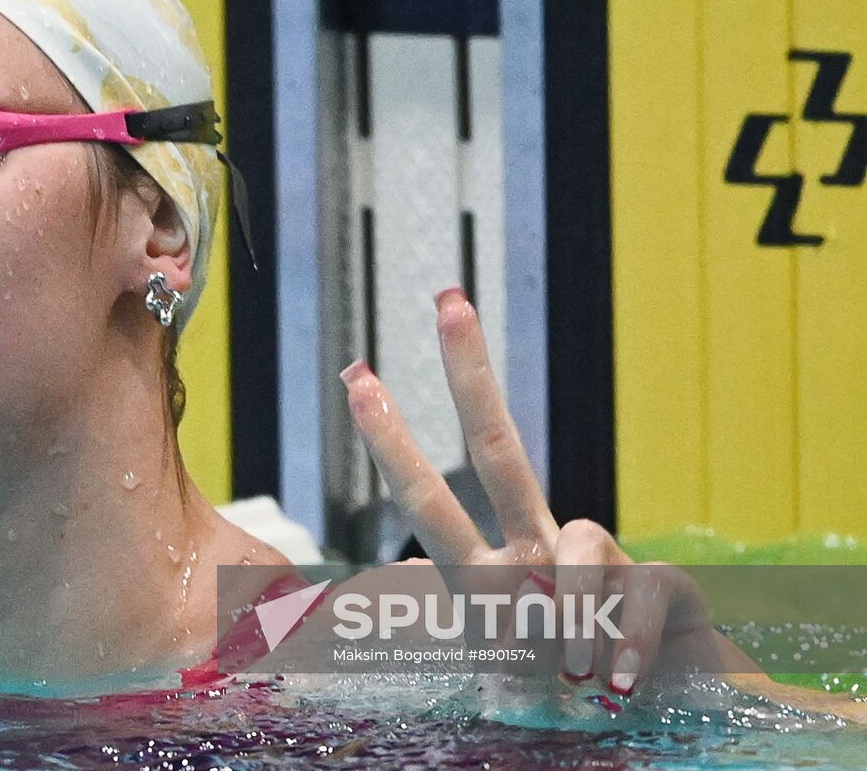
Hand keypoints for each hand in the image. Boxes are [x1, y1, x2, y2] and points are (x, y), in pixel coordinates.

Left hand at [339, 287, 719, 696]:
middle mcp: (538, 550)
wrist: (659, 721)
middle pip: (499, 449)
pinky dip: (621, 641)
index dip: (392, 440)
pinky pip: (638, 592)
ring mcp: (600, 562)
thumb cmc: (564, 698)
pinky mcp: (663, 584)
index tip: (357, 376)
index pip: (431, 494)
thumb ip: (454, 619)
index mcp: (490, 568)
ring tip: (571, 675)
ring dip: (569, 615)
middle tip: (446, 299)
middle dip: (470, 376)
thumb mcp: (495, 667)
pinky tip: (613, 679)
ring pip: (578, 543)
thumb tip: (401, 570)